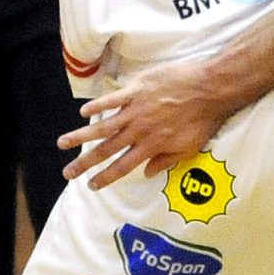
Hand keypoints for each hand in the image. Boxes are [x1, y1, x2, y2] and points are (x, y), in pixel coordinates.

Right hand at [59, 58, 227, 186]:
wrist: (210, 89)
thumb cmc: (204, 119)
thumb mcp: (189, 148)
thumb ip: (166, 161)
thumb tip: (147, 173)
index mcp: (151, 146)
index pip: (123, 166)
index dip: (106, 177)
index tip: (91, 185)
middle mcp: (139, 130)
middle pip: (106, 149)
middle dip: (85, 163)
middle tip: (68, 173)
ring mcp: (136, 109)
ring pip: (103, 125)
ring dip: (81, 135)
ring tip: (62, 143)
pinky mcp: (137, 90)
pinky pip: (112, 99)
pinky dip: (97, 105)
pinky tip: (83, 112)